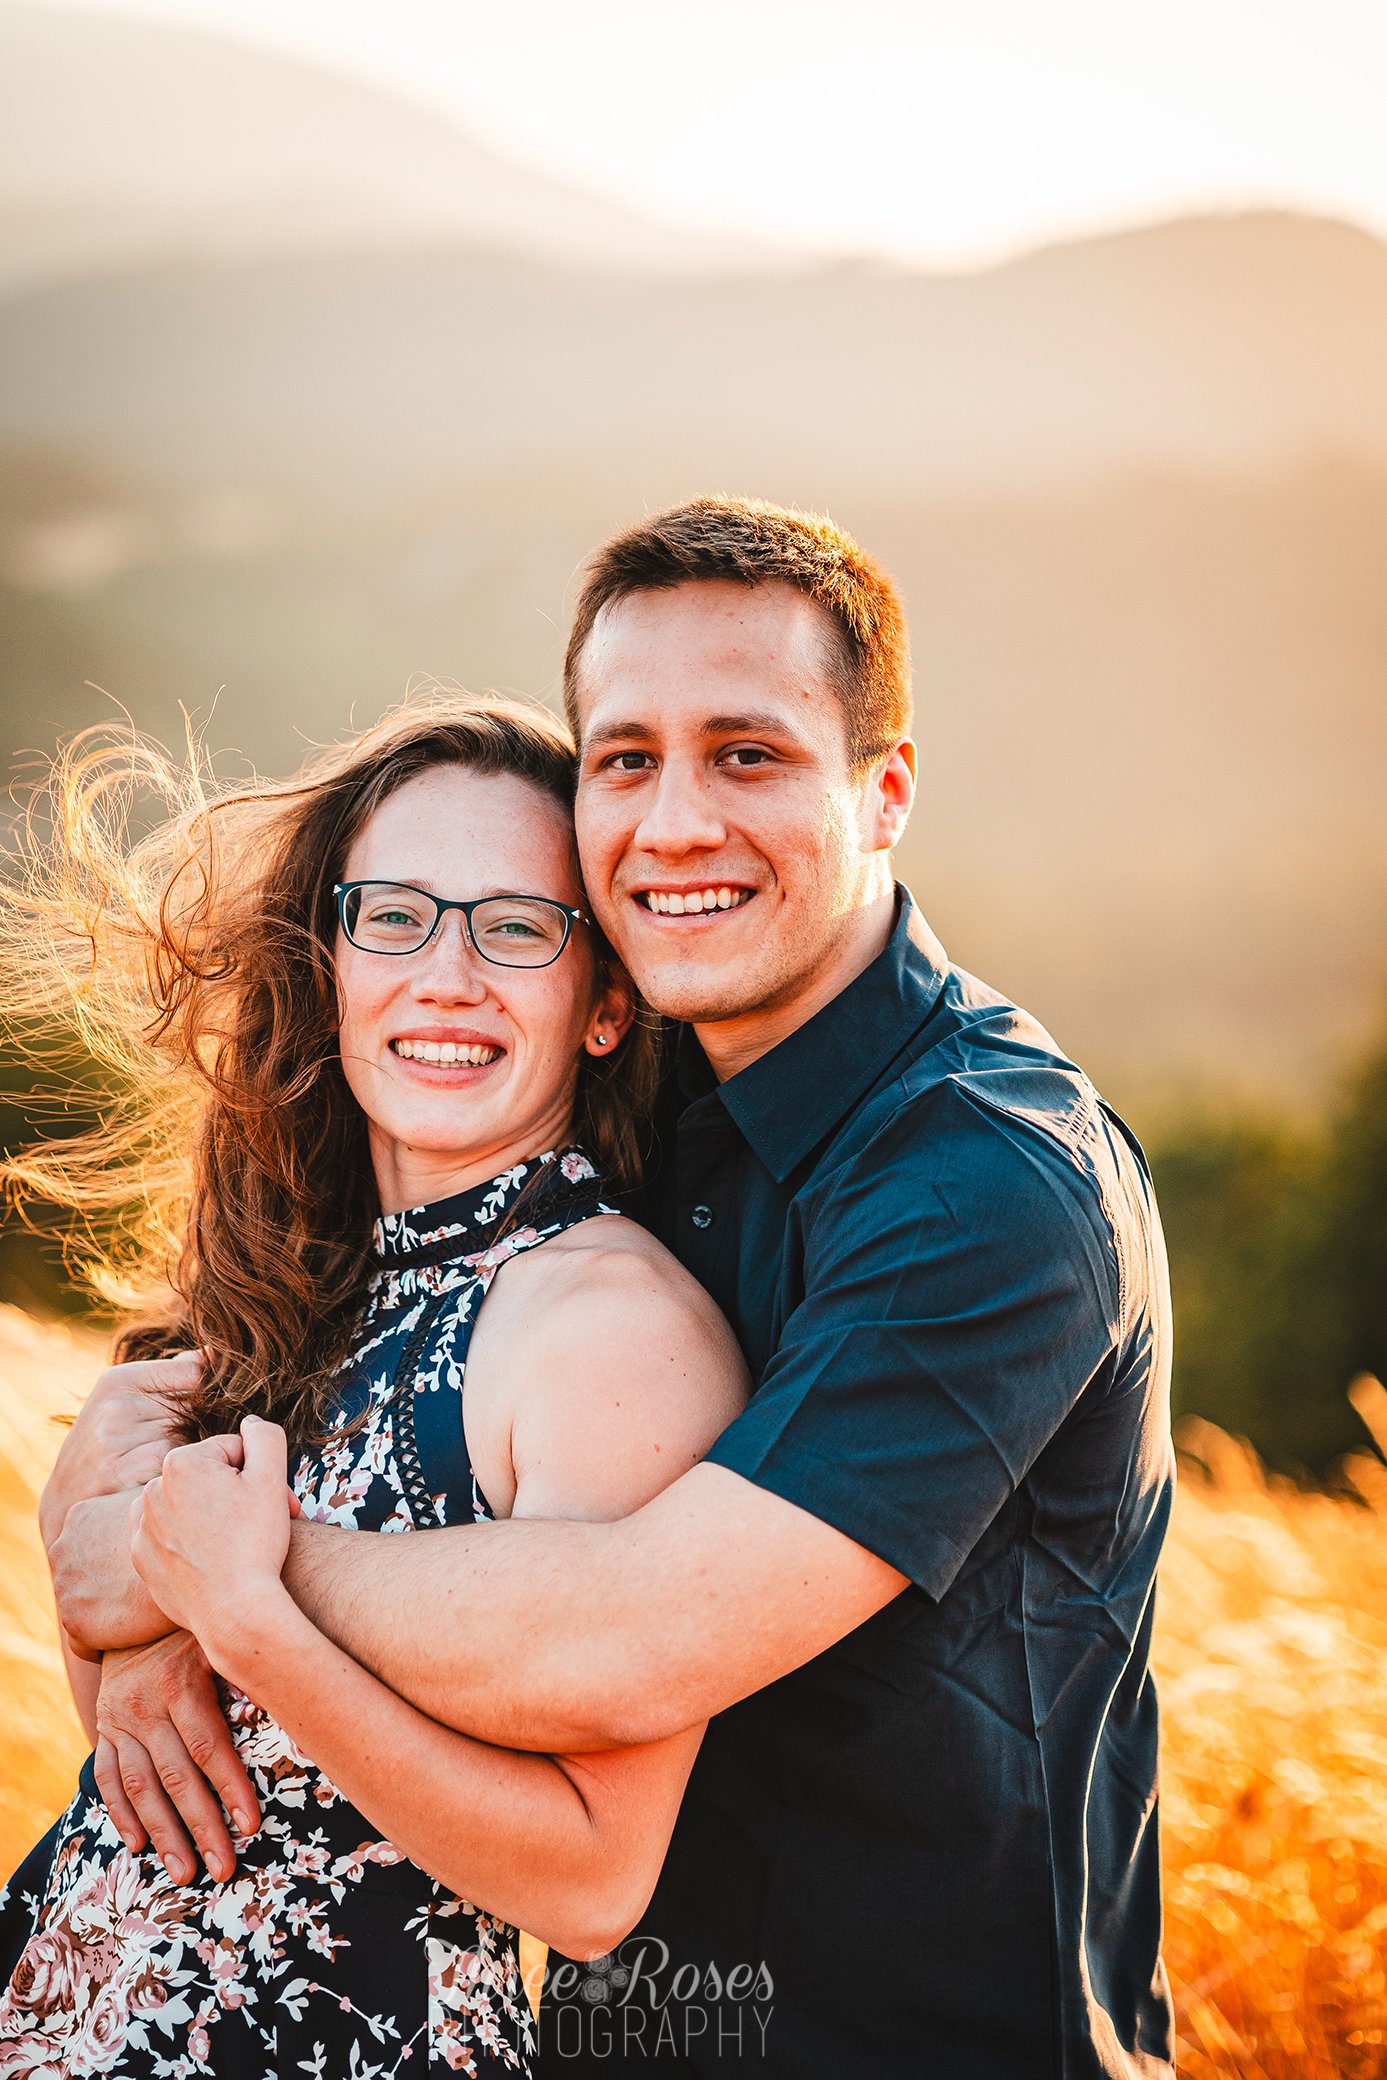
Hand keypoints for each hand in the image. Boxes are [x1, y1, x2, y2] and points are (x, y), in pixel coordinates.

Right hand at [39, 1352, 199, 1551]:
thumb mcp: (128, 1399)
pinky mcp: (116, 1471)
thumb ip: (170, 1375)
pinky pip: (171, 1463)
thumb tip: (212, 1354)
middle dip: (199, 1425)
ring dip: (189, 1451)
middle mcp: (116, 1404)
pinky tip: (161, 1478)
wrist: (67, 1496)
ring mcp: (113, 1437)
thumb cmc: (111, 1442)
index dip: (206, 1394)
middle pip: (194, 1407)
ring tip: (170, 1462)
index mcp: (120, 1379)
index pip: (194, 1372)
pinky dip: (173, 1472)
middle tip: (184, 1443)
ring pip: (187, 1437)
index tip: (198, 1411)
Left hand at [50, 1492, 171, 1658]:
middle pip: (84, 1578)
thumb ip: (147, 1498)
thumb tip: (163, 1479)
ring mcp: (63, 1585)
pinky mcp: (73, 1621)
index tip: (143, 1572)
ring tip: (145, 1617)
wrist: (196, 1566)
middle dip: (109, 1588)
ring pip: (84, 1611)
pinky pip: (87, 1645)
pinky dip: (108, 1646)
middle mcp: (61, 1548)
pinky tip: (139, 1637)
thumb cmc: (186, 1531)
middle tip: (146, 1595)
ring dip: (109, 1618)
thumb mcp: (159, 1500)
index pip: (91, 1547)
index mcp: (79, 1516)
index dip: (118, 1563)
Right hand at [94, 1632, 259, 1884]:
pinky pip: (107, 1778)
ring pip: (140, 1787)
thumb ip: (253, 1674)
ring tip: (185, 1873)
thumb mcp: (223, 1644)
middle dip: (201, 1827)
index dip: (230, 1787)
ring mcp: (119, 1720)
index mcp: (181, 1683)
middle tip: (223, 1869)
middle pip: (176, 1777)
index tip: (251, 1825)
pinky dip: (121, 1814)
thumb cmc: (200, 1634)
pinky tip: (138, 1847)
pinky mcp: (103, 1730)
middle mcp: (145, 1704)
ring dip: (163, 1835)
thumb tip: (304, 1705)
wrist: (138, 1615)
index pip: (208, 1746)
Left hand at [131, 1417, 295, 1659]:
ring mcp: (140, 1526)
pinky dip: (188, 1541)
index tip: (277, 1502)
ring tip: (236, 1542)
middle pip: (207, 1479)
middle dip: (236, 1495)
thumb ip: (264, 1436)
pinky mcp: (139, 1557)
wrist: (233, 1612)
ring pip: (187, 1505)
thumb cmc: (256, 1543)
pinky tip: (212, 1558)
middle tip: (263, 1524)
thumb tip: (251, 1422)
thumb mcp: (272, 1478)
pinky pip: (168, 1535)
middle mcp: (151, 1489)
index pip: (232, 1452)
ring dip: (211, 1515)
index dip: (261, 1474)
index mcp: (180, 1462)